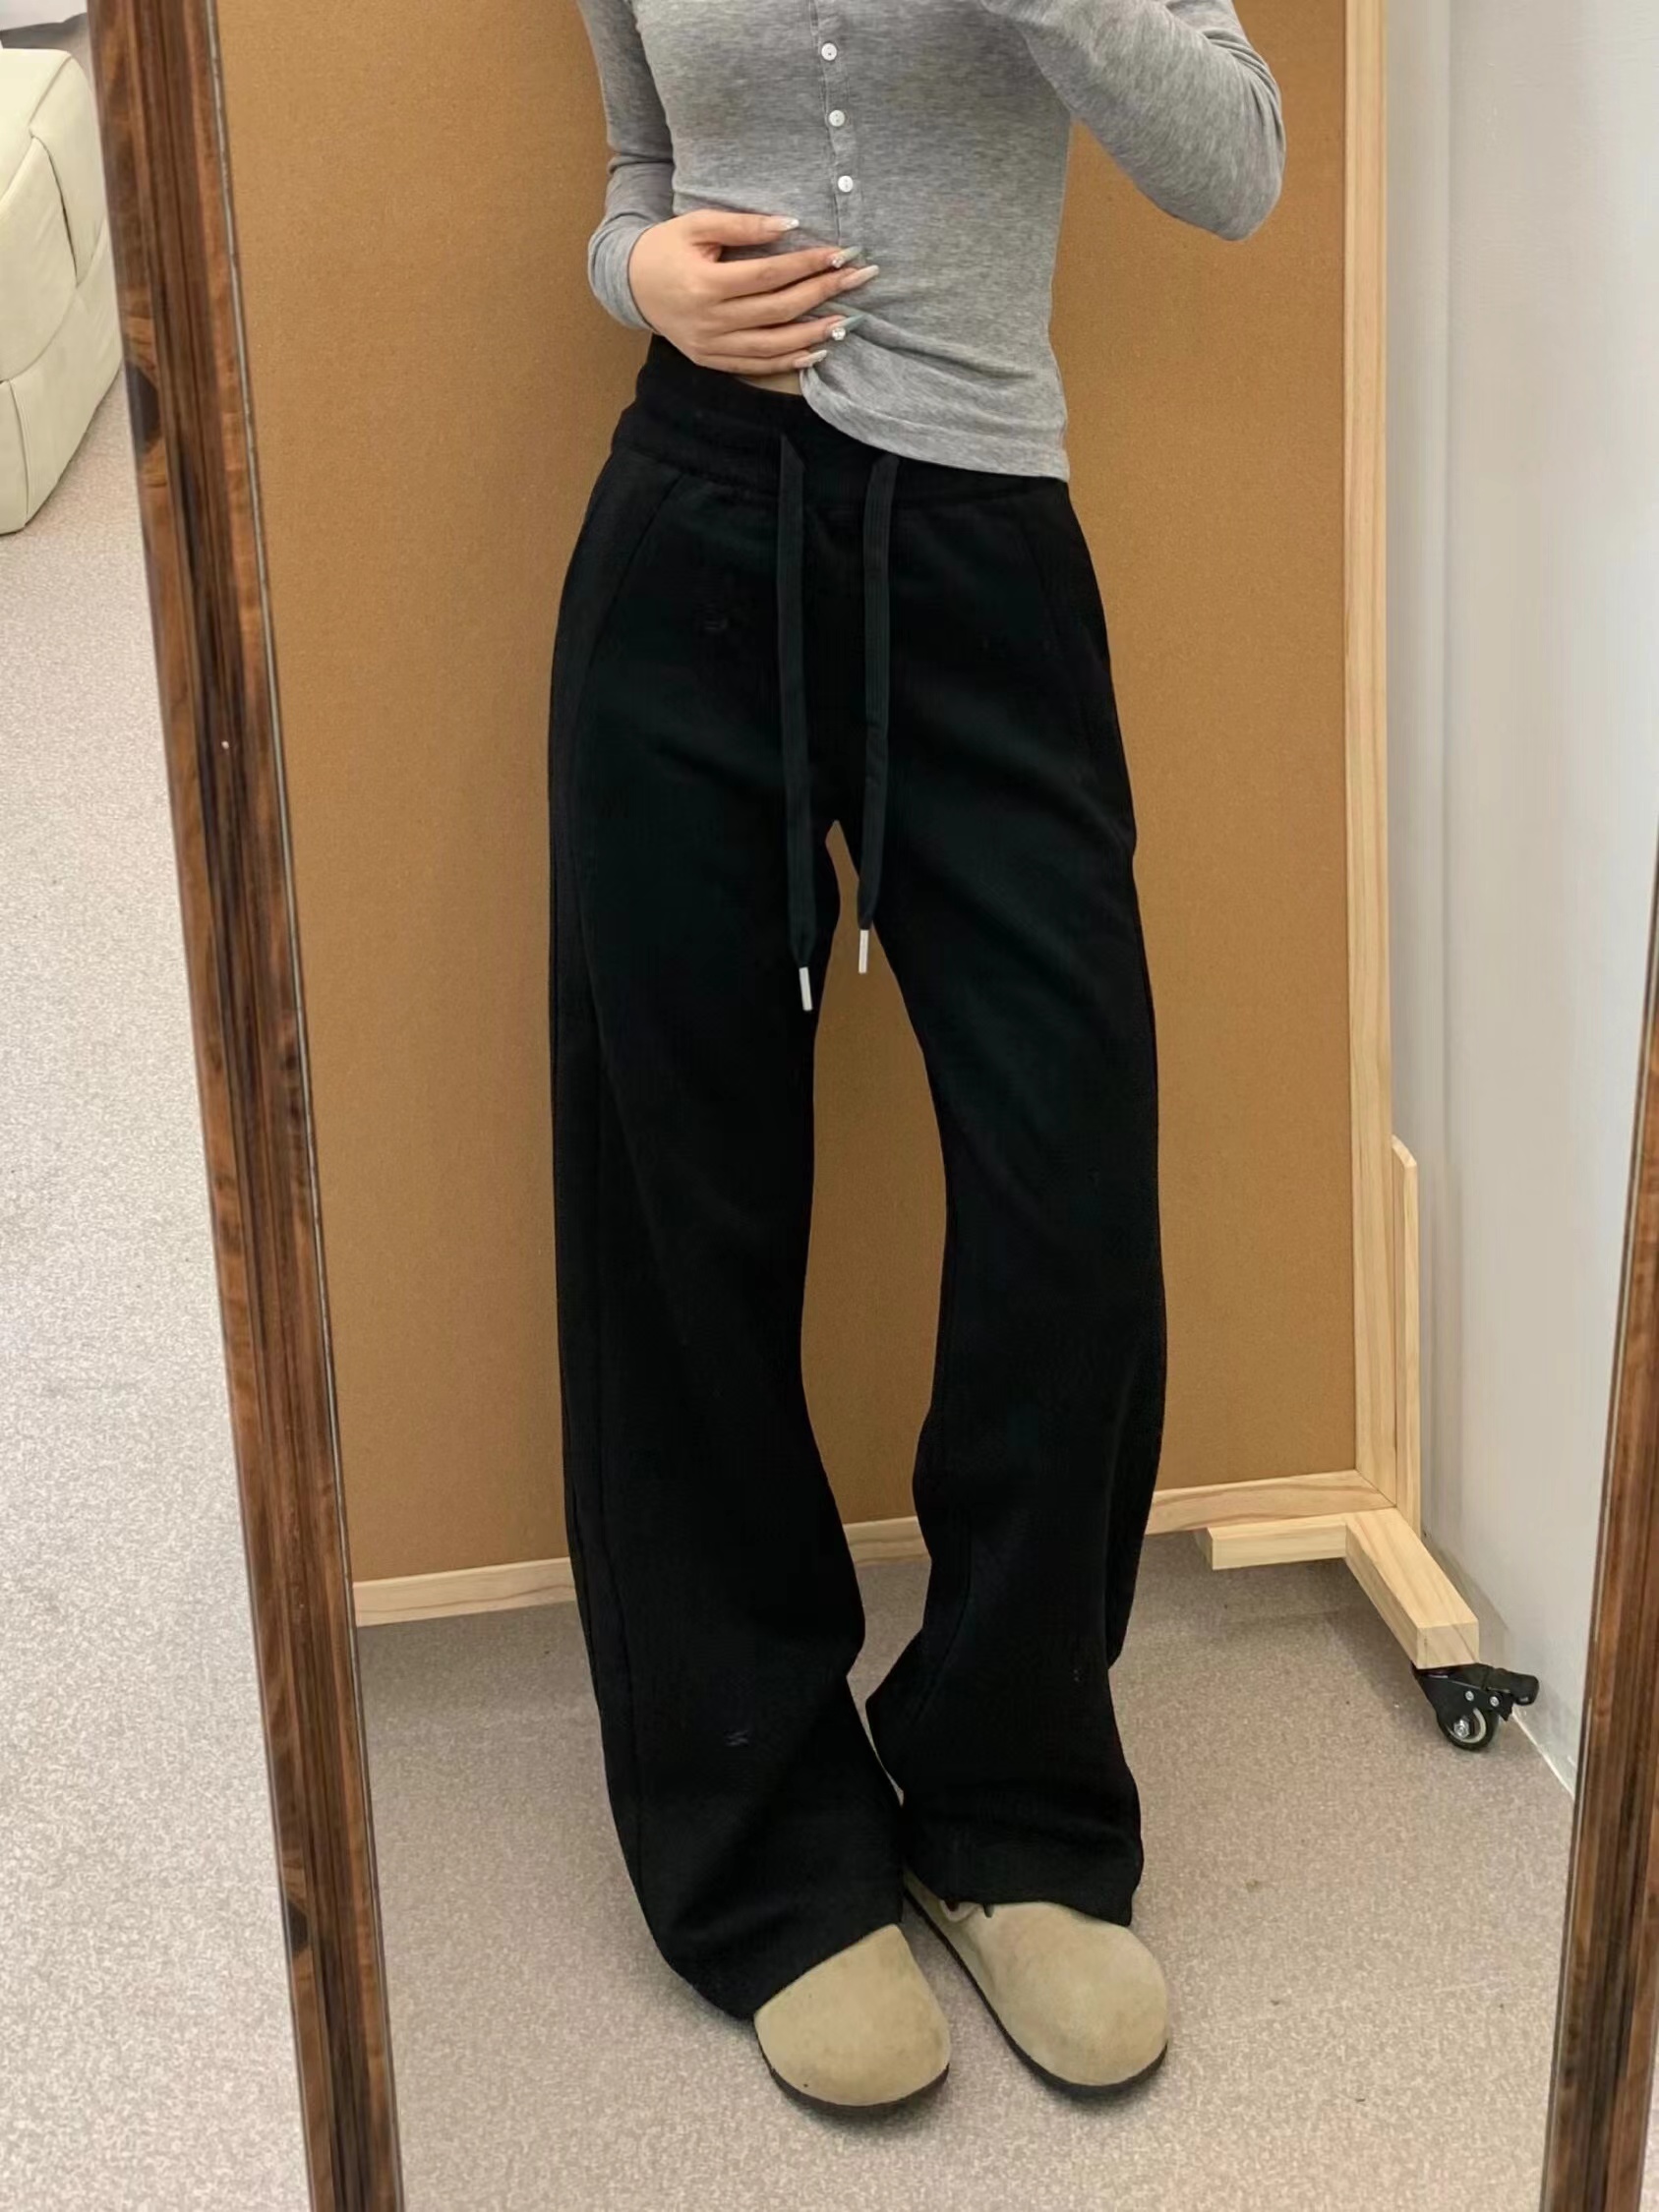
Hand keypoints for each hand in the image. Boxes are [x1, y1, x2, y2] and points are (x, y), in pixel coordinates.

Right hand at [625, 210, 878, 372]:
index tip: (841, 253)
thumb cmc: (666, 248)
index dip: (807, 264)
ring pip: (772, 346)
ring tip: (847, 321)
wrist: (630, 285)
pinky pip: (755, 366)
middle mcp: (710, 321)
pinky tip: (816, 352)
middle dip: (823, 293)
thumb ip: (742, 226)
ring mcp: (711, 346)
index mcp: (706, 284)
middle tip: (859, 279)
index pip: (769, 275)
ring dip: (813, 334)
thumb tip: (789, 225)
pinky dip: (788, 362)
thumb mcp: (697, 225)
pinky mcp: (711, 361)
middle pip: (778, 310)